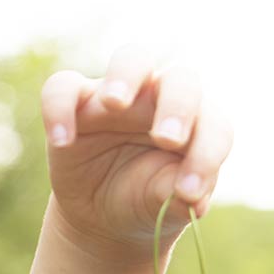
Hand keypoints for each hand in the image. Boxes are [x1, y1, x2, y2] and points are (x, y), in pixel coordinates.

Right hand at [39, 44, 233, 267]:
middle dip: (178, 105)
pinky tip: (62, 141)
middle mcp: (164, 102)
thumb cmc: (147, 200)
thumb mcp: (163, 206)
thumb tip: (193, 200)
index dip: (207, 155)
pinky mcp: (78, 103)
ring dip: (126, 76)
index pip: (213, 125)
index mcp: (198, 126)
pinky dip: (60, 108)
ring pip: (132, 59)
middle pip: (181, 80)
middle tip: (168, 139)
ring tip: (115, 104)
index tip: (190, 192)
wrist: (104, 214)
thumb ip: (179, 198)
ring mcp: (122, 98)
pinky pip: (64, 87)